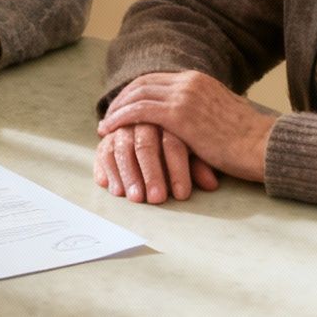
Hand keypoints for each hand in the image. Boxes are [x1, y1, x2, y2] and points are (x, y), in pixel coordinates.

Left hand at [95, 71, 277, 200]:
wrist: (264, 145)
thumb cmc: (249, 139)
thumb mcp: (224, 114)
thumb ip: (204, 110)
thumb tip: (194, 121)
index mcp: (200, 80)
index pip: (157, 79)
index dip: (137, 92)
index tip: (124, 105)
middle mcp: (189, 82)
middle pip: (143, 83)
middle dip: (121, 98)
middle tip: (108, 114)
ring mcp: (183, 96)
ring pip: (137, 95)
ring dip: (116, 110)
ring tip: (105, 126)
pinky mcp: (179, 114)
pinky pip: (139, 111)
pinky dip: (120, 119)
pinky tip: (109, 130)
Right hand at [95, 124, 218, 203]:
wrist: (154, 129)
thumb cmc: (183, 144)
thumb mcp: (194, 153)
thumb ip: (200, 166)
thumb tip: (211, 184)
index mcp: (170, 117)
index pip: (173, 142)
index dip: (178, 169)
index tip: (182, 194)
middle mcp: (145, 119)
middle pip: (146, 144)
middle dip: (152, 174)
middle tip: (157, 199)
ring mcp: (124, 126)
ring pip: (123, 148)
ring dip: (128, 175)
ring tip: (135, 199)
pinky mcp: (108, 138)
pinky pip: (104, 152)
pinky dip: (107, 170)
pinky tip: (113, 189)